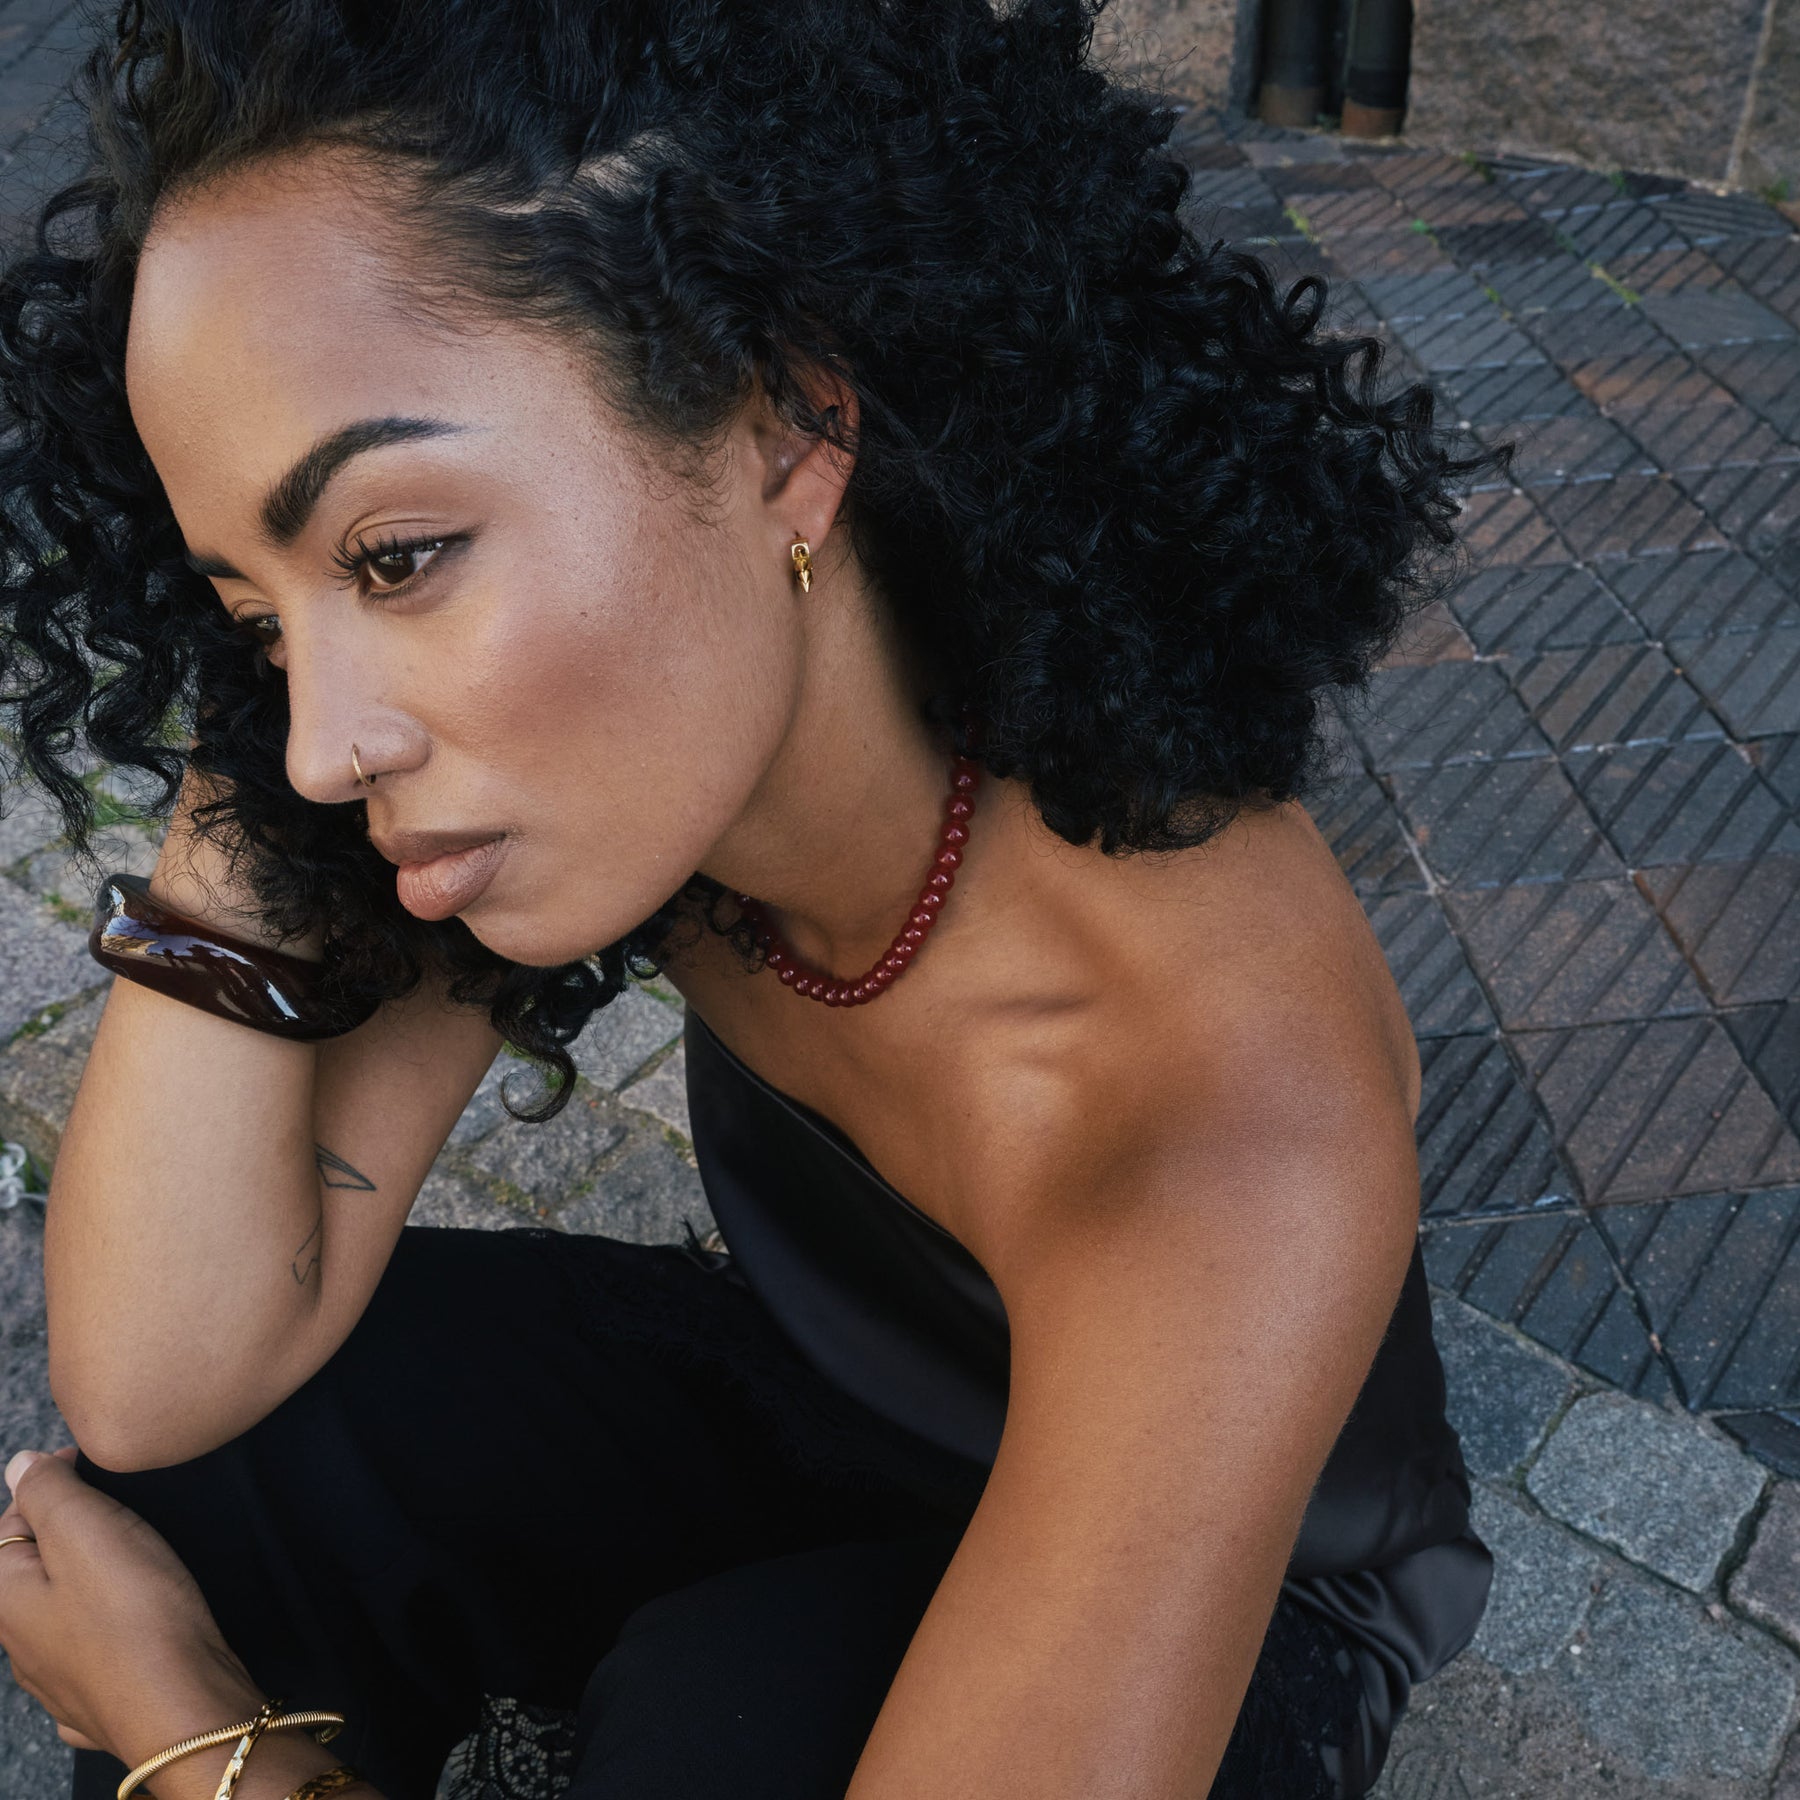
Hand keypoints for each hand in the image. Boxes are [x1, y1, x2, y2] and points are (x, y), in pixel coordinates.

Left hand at [0, 1446, 263, 1760]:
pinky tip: (122, 1635)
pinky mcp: (96, 1705)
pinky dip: (98, 1641)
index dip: (49, 1484)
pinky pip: (86, 1662)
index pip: (8, 1523)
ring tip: (134, 1564)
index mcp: (6, 1599)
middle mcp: (18, 1646)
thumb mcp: (90, 1531)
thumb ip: (49, 1491)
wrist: (182, 1705)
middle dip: (68, 1537)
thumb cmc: (135, 1615)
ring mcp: (55, 1683)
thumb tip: (20, 1465)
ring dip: (83, 1588)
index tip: (95, 1466)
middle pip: (32, 1571)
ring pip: (56, 1619)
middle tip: (121, 1511)